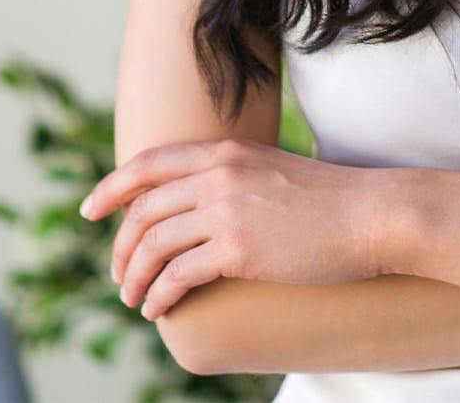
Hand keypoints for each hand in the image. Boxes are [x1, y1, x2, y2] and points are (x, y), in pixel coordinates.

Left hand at [78, 138, 392, 319]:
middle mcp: (219, 174)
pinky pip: (177, 275)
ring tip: (133, 298)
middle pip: (142, 209)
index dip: (111, 187)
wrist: (370, 214)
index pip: (148, 163)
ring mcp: (227, 210)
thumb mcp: (271, 170)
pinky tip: (158, 309)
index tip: (89, 210)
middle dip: (120, 245)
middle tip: (118, 273)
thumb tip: (200, 202)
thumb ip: (233, 177)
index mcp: (226, 150)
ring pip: (152, 244)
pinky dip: (158, 295)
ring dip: (132, 276)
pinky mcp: (239, 249)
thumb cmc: (328, 198)